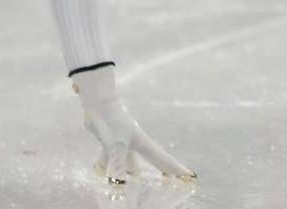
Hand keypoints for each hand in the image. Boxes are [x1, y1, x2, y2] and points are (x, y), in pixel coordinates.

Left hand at [72, 65, 194, 183]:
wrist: (97, 103)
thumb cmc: (111, 120)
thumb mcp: (117, 144)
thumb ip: (119, 164)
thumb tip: (118, 184)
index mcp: (143, 143)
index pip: (163, 159)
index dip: (176, 169)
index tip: (190, 176)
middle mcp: (134, 143)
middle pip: (150, 161)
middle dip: (159, 170)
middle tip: (167, 180)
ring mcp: (121, 142)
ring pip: (128, 161)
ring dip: (129, 170)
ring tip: (132, 181)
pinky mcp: (108, 141)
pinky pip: (111, 158)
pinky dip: (108, 166)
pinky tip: (102, 173)